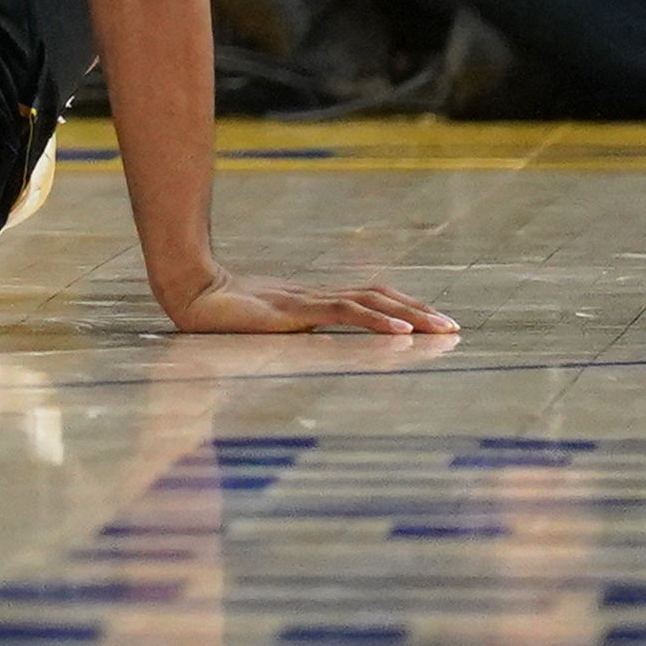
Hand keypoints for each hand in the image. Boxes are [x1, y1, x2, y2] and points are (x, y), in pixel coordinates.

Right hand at [167, 270, 458, 336]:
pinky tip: (400, 334)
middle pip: (380, 297)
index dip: (404, 307)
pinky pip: (345, 313)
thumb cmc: (219, 317)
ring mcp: (309, 301)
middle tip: (454, 328)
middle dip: (420, 312)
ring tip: (440, 330)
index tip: (434, 323)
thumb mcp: (266, 332)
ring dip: (409, 316)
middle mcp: (318, 297)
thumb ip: (291, 337)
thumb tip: (316, 350)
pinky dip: (377, 323)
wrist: (190, 294)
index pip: (370, 298)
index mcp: (314, 301)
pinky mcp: (296, 311)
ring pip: (371, 303)